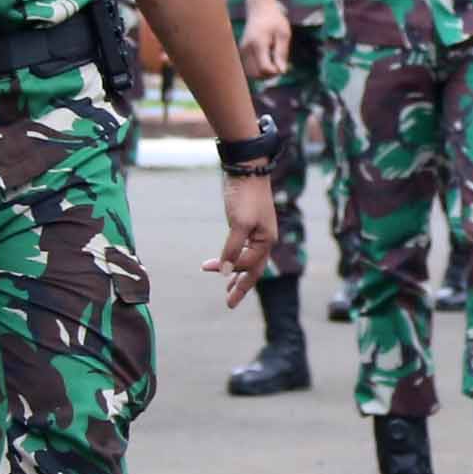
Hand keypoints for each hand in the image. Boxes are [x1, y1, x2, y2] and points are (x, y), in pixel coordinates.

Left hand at [206, 172, 277, 306]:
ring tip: (228, 288)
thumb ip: (233, 249)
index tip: (206, 267)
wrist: (247, 169)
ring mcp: (257, 233)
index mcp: (266, 240)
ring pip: (249, 260)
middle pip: (254, 269)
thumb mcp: (239, 224)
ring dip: (238, 275)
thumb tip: (226, 271)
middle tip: (229, 304)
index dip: (229, 268)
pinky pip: (244, 249)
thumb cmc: (245, 196)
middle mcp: (264, 239)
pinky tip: (227, 263)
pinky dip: (235, 259)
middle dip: (241, 287)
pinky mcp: (249, 225)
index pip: (248, 264)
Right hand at [239, 0, 289, 78]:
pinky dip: (259, 69)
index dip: (276, 72)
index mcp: (258, 43)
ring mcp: (242, 51)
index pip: (265, 68)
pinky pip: (249, 68)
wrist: (259, 9)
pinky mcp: (241, 53)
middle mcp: (246, 49)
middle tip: (279, 64)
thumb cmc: (275, 20)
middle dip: (270, 75)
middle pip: (256, 74)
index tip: (284, 65)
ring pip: (251, 74)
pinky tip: (267, 59)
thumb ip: (282, 53)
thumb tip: (282, 71)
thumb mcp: (284, 34)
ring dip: (264, 73)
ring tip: (273, 61)